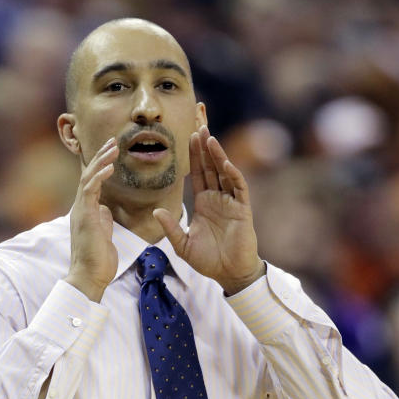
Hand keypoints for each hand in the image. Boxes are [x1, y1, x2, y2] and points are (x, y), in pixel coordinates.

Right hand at [64, 138, 118, 301]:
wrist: (89, 277)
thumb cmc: (98, 260)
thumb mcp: (103, 234)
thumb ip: (102, 220)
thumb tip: (105, 209)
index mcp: (86, 210)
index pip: (92, 181)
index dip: (101, 165)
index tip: (112, 151)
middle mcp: (80, 207)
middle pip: (89, 174)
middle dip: (101, 156)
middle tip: (113, 140)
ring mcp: (81, 210)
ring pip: (88, 177)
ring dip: (101, 161)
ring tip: (114, 147)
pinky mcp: (84, 216)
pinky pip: (90, 190)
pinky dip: (99, 176)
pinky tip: (110, 167)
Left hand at [154, 126, 264, 294]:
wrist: (230, 274)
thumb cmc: (208, 261)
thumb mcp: (182, 245)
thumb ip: (171, 227)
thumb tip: (156, 211)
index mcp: (203, 203)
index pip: (198, 173)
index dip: (194, 155)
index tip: (189, 135)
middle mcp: (217, 198)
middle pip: (210, 166)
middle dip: (205, 146)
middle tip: (199, 125)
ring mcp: (231, 202)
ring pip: (224, 172)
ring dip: (217, 154)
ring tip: (209, 137)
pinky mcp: (242, 210)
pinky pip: (238, 187)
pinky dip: (232, 174)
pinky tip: (225, 162)